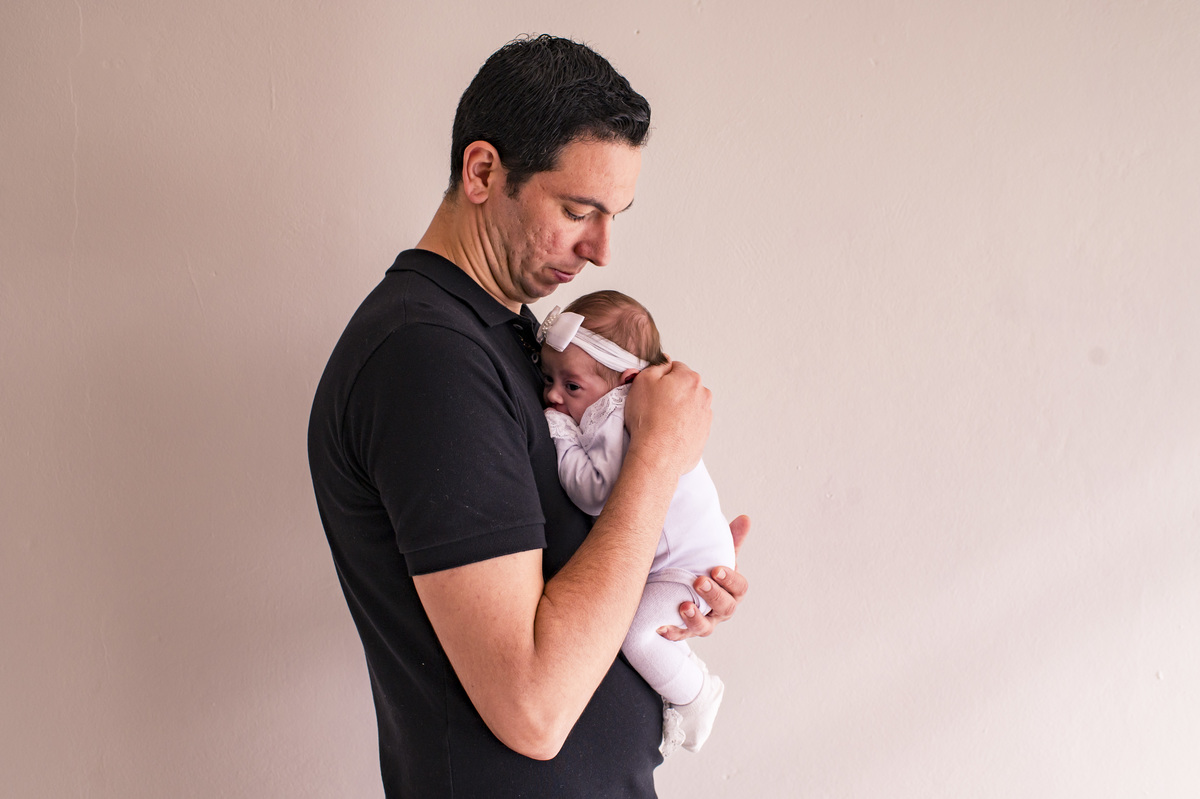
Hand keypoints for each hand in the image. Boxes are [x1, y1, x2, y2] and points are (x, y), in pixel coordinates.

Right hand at [624, 360, 710, 476]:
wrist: (658, 455)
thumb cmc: (649, 420)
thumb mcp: (643, 380)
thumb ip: (655, 365)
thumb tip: (664, 361)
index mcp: (690, 378)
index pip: (674, 368)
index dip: (659, 378)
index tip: (650, 388)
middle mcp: (703, 395)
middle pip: (683, 387)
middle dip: (669, 393)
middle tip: (652, 406)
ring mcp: (705, 416)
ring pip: (687, 406)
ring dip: (676, 410)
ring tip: (659, 421)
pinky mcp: (703, 434)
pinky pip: (689, 424)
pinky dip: (679, 426)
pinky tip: (667, 432)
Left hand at [658, 515, 749, 640]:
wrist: (681, 589)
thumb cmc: (704, 571)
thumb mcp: (716, 555)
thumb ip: (730, 540)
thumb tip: (745, 518)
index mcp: (732, 591)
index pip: (739, 588)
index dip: (730, 580)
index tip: (716, 569)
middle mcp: (720, 610)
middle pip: (725, 607)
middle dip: (713, 595)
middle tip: (699, 581)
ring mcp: (704, 623)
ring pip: (705, 627)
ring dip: (696, 618)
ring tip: (684, 605)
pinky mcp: (683, 631)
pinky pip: (679, 635)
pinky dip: (672, 632)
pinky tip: (661, 626)